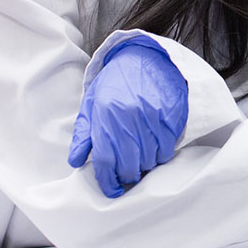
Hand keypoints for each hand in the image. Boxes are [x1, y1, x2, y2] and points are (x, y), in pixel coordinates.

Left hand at [68, 36, 188, 197]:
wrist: (146, 57)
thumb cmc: (117, 83)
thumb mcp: (92, 104)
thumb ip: (84, 134)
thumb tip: (76, 161)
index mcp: (105, 117)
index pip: (105, 162)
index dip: (108, 182)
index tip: (111, 189)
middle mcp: (129, 118)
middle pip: (130, 165)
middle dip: (128, 175)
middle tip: (127, 173)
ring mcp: (152, 117)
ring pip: (150, 160)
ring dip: (145, 165)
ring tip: (141, 158)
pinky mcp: (171, 116)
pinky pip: (167, 148)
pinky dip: (161, 153)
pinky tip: (155, 146)